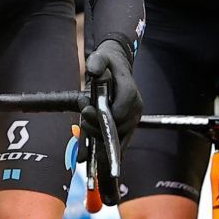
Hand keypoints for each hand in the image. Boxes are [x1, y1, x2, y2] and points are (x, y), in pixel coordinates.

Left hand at [80, 39, 141, 153]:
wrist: (118, 67)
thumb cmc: (108, 64)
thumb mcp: (101, 57)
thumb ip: (97, 62)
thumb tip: (93, 70)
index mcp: (130, 93)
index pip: (119, 112)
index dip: (102, 116)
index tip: (86, 111)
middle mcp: (135, 108)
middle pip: (117, 128)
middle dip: (97, 127)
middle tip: (82, 117)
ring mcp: (133, 119)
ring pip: (119, 139)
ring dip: (100, 139)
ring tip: (86, 126)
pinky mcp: (128, 127)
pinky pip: (121, 143)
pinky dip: (111, 152)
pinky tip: (101, 161)